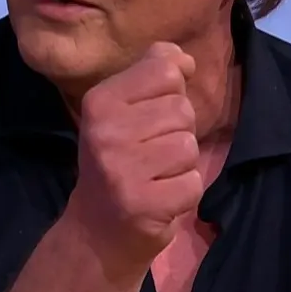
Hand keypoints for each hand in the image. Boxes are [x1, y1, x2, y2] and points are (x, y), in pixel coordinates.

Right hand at [63, 42, 202, 275]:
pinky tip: (160, 198)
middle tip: (149, 156)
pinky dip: (185, 192)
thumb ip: (152, 75)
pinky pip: (194, 182)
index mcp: (100, 101)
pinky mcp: (144, 204)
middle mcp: (106, 131)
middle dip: (177, 132)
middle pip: (182, 110)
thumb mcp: (122, 111)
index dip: (171, 94)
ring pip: (189, 145)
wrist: (96, 232)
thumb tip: (184, 59)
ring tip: (154, 176)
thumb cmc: (117, 163)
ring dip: (181, 165)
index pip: (165, 71)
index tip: (150, 119)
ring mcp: (123, 169)